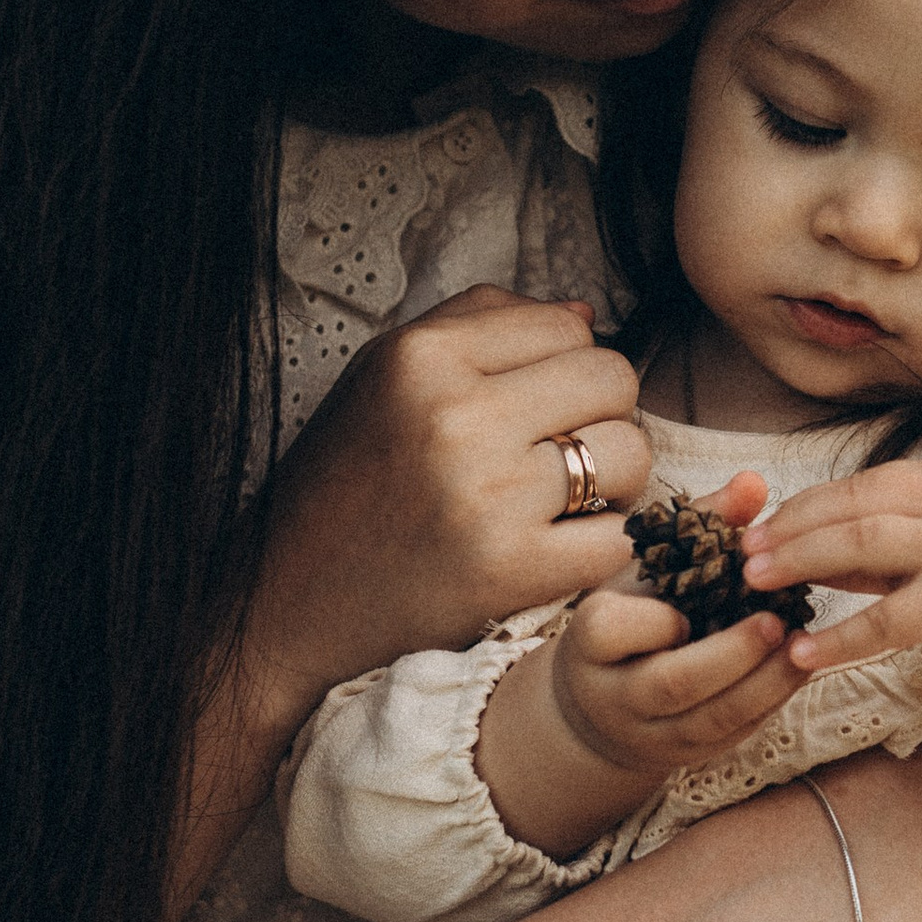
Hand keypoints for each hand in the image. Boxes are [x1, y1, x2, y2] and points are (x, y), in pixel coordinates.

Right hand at [246, 287, 650, 723]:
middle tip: (559, 455)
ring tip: (562, 501)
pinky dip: (601, 547)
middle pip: (614, 381)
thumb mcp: (383, 378)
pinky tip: (558, 550)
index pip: (570, 328)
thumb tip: (586, 315)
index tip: (538, 408)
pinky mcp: (510, 570)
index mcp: (422, 357)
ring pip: (632, 454)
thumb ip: (478, 325)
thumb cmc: (345, 484)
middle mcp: (455, 416)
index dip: (568, 368)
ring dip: (614, 482)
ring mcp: (487, 495)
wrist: (290, 606)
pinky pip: (618, 536)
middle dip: (602, 416)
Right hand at [470, 471, 810, 856]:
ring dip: (764, 684)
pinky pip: (735, 735)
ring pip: (710, 720)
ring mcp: (653, 733)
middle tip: (777, 621)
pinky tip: (800, 668)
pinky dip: (771, 702)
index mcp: (592, 640)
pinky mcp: (690, 756)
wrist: (602, 702)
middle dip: (729, 655)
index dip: (652, 621)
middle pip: (671, 684)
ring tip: (803, 646)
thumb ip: (700, 524)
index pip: (609, 631)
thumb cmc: (631, 616)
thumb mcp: (649, 568)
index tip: (687, 605)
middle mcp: (615, 694)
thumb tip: (754, 482)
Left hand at [739, 455, 921, 707]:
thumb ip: (871, 545)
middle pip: (853, 510)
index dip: (799, 510)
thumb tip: (789, 545)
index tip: (755, 533)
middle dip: (791, 533)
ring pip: (864, 545)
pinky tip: (803, 654)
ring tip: (757, 588)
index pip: (855, 488)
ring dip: (802, 565)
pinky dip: (839, 636)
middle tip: (743, 557)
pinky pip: (886, 619)